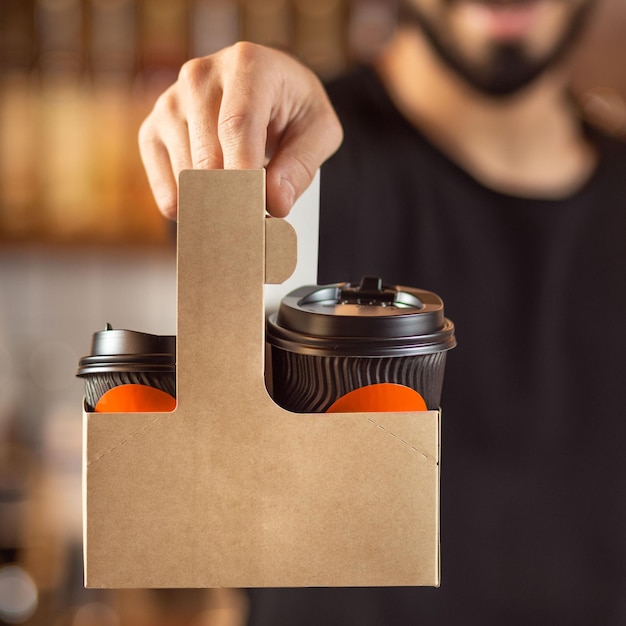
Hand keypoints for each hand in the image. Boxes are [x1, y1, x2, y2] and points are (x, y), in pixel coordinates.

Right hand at [138, 42, 342, 218]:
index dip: (247, 180)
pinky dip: (193, 209)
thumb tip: (275, 203)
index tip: (261, 217)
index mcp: (247, 65)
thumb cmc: (293, 108)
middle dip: (235, 202)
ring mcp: (170, 103)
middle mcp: (200, 77)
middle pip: (208, 159)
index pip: (238, 128)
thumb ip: (302, 166)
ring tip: (243, 201)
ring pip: (188, 179)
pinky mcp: (152, 131)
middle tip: (260, 226)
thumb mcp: (320, 131)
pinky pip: (168, 191)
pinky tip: (214, 200)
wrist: (266, 88)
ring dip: (217, 205)